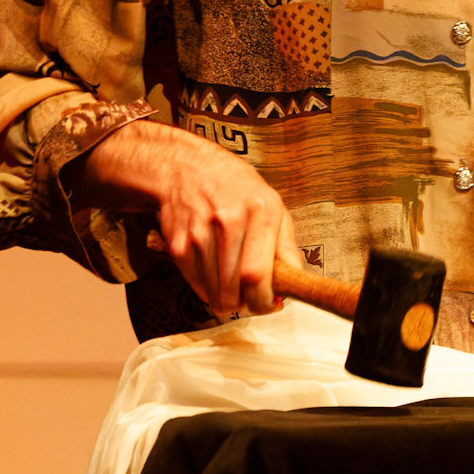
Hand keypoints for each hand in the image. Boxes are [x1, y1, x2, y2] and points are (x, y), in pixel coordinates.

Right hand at [75, 121, 302, 316]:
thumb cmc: (238, 190)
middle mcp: (228, 221)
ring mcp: (199, 234)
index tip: (270, 305)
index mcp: (260, 212)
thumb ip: (287, 247)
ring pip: (215, 294)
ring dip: (227, 298)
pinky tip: (215, 270)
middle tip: (252, 296)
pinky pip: (197, 287)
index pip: (257, 274)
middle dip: (247, 304)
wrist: (189, 169)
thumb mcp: (274, 207)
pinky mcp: (178, 245)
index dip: (264, 302)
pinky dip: (209, 289)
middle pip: (235, 290)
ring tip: (233, 279)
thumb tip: (295, 284)